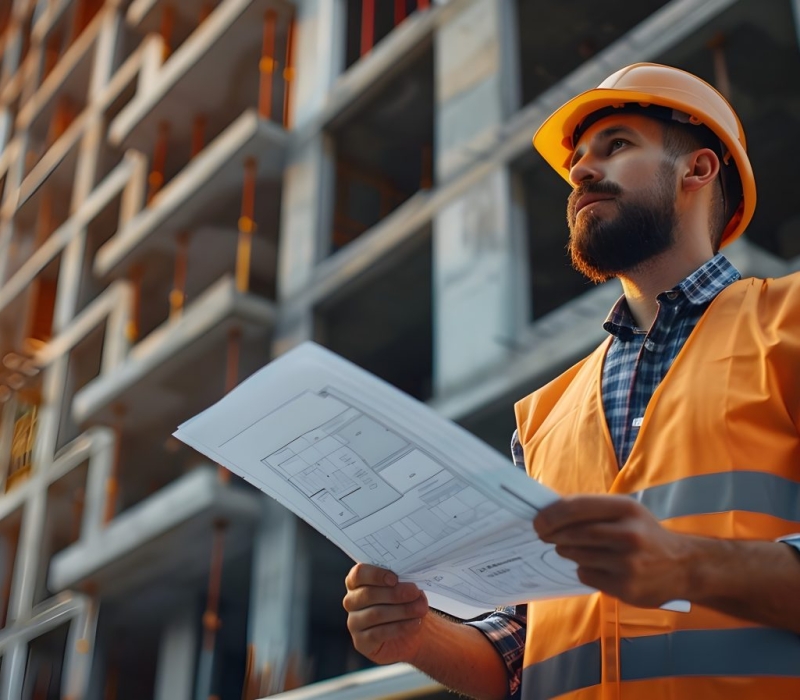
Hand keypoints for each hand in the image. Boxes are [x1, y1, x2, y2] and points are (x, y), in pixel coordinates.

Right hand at [342, 563, 429, 664]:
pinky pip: (378, 633)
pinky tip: (415, 623)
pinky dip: (400, 627)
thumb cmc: (405, 602)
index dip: (375, 575)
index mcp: (358, 582)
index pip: (359, 574)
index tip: (395, 579)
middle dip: (395, 593)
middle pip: (368, 594)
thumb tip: (410, 583)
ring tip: (420, 609)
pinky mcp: (361, 642)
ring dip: (402, 610)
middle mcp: (352, 601)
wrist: (412, 629)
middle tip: (415, 592)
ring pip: (375, 614)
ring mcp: (354, 623)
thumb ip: (403, 581)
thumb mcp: (405, 587)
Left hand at [534, 495, 692, 607]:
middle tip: (543, 534)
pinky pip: (587, 575)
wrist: (685, 566)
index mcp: (626, 509)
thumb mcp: (626, 512)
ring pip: (578, 555)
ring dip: (567, 551)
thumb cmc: (645, 534)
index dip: (551, 515)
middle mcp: (629, 534)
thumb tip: (551, 512)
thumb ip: (593, 511)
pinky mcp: (626, 587)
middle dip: (553, 534)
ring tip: (566, 547)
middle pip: (574, 533)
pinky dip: (583, 569)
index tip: (538, 521)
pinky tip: (593, 566)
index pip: (577, 507)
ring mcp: (628, 563)